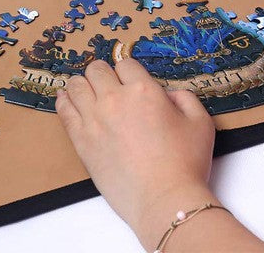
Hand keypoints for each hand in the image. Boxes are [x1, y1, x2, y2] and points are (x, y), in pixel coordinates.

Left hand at [56, 59, 216, 245]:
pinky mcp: (82, 141)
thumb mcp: (200, 121)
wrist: (165, 199)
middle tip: (110, 85)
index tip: (130, 80)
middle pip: (96, 70)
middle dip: (104, 73)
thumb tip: (168, 94)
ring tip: (87, 90)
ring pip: (76, 85)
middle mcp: (115, 99)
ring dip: (82, 84)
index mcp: (143, 90)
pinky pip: (64, 110)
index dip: (129, 71)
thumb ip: (185, 98)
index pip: (125, 64)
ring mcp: (94, 120)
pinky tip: (66, 98)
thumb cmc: (186, 163)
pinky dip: (64, 100)